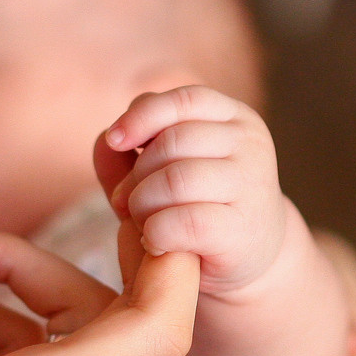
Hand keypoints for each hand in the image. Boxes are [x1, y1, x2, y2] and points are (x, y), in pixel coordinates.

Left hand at [95, 87, 296, 298]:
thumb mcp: (166, 169)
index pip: (184, 101)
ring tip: (141, 223)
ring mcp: (251, 187)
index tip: (115, 141)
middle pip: (172, 142)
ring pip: (175, 180)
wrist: (249, 254)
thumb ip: (131, 152)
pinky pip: (182, 222)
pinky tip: (155, 243)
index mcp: (235, 118)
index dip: (142, 116)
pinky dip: (155, 233)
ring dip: (142, 205)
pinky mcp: (242, 231)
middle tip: (126, 204)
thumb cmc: (200, 203)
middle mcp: (250, 145)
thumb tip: (104, 141)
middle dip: (136, 175)